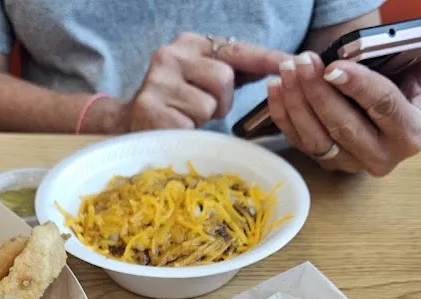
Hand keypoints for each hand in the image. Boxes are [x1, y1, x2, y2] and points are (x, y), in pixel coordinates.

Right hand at [112, 33, 287, 130]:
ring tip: (185, 117)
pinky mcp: (149, 108)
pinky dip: (187, 132)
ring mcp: (157, 81)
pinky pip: (190, 125)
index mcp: (189, 44)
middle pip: (224, 78)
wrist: (128, 122)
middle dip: (222, 101)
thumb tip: (280, 68)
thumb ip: (234, 71)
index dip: (266, 58)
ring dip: (203, 119)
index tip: (291, 62)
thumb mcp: (203, 79)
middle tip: (203, 108)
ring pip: (208, 105)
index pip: (236, 49)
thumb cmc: (176, 102)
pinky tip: (173, 127)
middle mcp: (171, 55)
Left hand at [267, 0, 420, 174]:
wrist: (384, 111)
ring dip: (297, 103)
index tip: (334, 65)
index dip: (359, 86)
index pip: (383, 107)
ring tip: (287, 69)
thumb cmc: (408, 83)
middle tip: (302, 60)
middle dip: (319, 92)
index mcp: (410, 134)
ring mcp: (349, 164)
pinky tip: (275, 87)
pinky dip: (284, 115)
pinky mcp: (325, 162)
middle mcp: (381, 157)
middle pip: (345, 125)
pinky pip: (299, 142)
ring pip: (318, 137)